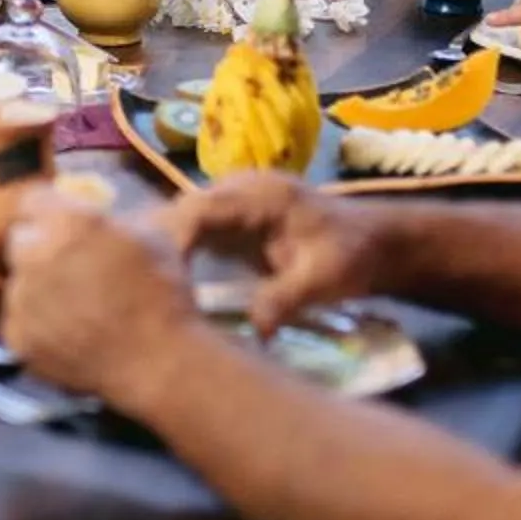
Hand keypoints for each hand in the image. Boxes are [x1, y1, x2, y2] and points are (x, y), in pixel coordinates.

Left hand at [2, 189, 209, 408]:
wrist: (158, 362)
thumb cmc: (162, 291)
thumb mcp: (158, 235)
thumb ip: (131, 211)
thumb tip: (144, 200)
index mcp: (66, 222)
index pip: (32, 200)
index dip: (50, 211)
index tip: (63, 223)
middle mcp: (33, 255)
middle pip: (21, 239)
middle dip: (42, 247)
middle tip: (72, 265)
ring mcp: (20, 299)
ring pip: (18, 281)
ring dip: (38, 286)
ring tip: (75, 305)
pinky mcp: (16, 337)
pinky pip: (18, 320)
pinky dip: (37, 324)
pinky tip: (68, 332)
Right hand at [165, 174, 383, 332]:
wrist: (379, 243)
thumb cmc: (354, 255)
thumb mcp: (325, 279)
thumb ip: (286, 299)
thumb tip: (254, 330)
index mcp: (261, 196)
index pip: (200, 210)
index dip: (171, 239)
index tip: (157, 277)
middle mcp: (242, 188)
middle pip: (184, 210)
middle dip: (158, 244)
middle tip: (141, 287)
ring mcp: (237, 200)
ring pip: (186, 218)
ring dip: (166, 247)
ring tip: (146, 286)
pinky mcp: (236, 218)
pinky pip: (198, 229)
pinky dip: (182, 250)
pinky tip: (170, 280)